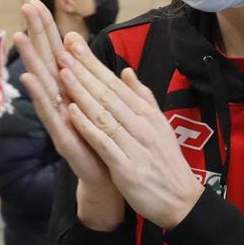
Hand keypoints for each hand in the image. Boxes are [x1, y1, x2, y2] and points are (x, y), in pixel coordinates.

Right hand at [13, 1, 121, 226]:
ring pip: (43, 83)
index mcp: (72, 91)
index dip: (48, 28)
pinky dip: (38, 96)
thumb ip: (89, 77)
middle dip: (36, 33)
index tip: (38, 2)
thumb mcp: (99, 103)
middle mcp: (60, 101)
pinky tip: (28, 79)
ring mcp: (59, 118)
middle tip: (25, 5)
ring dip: (30, 60)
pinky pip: (49, 113)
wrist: (109, 180)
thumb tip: (75, 48)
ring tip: (18, 35)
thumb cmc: (102, 141)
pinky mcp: (62, 137)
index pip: (58, 53)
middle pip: (46, 60)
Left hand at [55, 31, 202, 230]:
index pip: (115, 84)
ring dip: (82, 92)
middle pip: (107, 93)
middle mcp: (141, 125)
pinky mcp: (127, 167)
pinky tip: (72, 112)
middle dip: (83, 70)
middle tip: (62, 48)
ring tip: (63, 72)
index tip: (74, 43)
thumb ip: (142, 98)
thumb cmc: (165, 163)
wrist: (181, 201)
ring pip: (103, 114)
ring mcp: (134, 145)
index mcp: (146, 114)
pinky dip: (88, 127)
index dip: (93, 63)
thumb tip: (127, 72)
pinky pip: (104, 143)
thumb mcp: (158, 126)